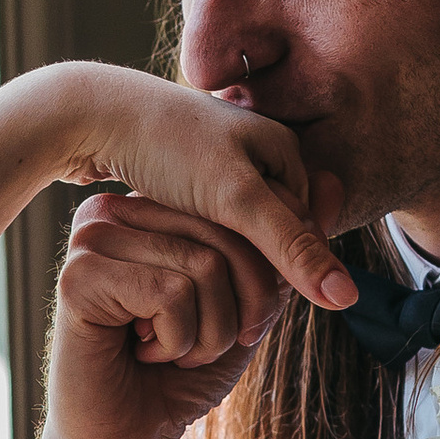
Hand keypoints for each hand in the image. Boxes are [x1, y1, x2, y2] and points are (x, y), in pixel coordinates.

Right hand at [25, 184, 329, 438]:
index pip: (242, 213)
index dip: (262, 282)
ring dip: (206, 334)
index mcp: (151, 208)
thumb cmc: (180, 374)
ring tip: (165, 350)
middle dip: (237, 312)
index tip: (228, 326)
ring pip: (204, 265)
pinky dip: (176, 343)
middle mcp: (116, 211)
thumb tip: (337, 184)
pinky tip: (140, 353)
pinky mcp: (77, 278)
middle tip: (196, 348)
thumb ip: (286, 251)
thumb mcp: (250, 307)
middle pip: (227, 236)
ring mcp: (91, 240)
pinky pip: (170, 293)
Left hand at [48, 66, 354, 312]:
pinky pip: (204, 225)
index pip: (303, 234)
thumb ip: (291, 249)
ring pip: (236, 234)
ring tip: (193, 299)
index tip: (248, 324)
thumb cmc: (166, 148)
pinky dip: (195, 251)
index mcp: (284, 149)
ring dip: (221, 269)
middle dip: (250, 277)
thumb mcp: (234, 200)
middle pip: (271, 234)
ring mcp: (221, 161)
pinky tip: (173, 272)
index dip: (281, 282)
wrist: (92, 114)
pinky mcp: (185, 173)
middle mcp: (258, 151)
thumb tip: (348, 298)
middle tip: (222, 322)